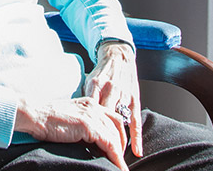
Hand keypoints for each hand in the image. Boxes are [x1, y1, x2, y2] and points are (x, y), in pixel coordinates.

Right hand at [15, 97, 129, 170]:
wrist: (33, 115)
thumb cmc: (45, 120)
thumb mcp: (69, 119)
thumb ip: (82, 125)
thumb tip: (90, 142)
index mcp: (89, 104)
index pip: (112, 117)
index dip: (118, 133)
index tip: (118, 147)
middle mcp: (93, 106)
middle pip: (118, 125)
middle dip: (122, 143)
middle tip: (120, 158)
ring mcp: (92, 115)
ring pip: (115, 136)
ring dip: (120, 153)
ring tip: (120, 166)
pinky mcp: (89, 126)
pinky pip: (109, 143)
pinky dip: (115, 156)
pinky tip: (117, 165)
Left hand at [85, 41, 142, 156]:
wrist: (118, 56)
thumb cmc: (101, 72)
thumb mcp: (88, 82)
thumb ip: (85, 99)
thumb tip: (77, 119)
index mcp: (95, 85)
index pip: (89, 111)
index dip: (85, 128)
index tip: (81, 142)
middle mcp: (110, 90)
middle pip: (104, 118)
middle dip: (101, 136)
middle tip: (99, 154)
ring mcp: (124, 95)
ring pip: (119, 121)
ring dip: (117, 140)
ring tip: (115, 157)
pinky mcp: (134, 99)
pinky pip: (136, 121)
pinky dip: (136, 137)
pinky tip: (136, 151)